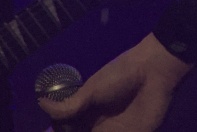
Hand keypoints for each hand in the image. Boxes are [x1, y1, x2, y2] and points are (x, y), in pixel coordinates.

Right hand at [38, 33, 190, 131]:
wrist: (155, 70)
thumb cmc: (121, 75)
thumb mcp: (92, 89)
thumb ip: (69, 104)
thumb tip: (40, 103)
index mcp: (87, 113)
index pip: (68, 129)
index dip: (60, 130)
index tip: (51, 131)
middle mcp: (99, 125)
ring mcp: (116, 131)